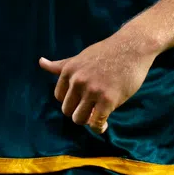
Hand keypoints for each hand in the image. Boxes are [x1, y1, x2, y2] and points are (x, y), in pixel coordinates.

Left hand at [38, 28, 159, 133]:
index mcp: (69, 70)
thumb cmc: (107, 52)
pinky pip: (96, 123)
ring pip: (79, 119)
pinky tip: (105, 123)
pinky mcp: (108, 100)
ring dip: (88, 121)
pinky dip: (99, 127)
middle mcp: (78, 81)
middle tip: (92, 108)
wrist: (132, 47)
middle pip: (67, 110)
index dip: (71, 101)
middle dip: (79, 112)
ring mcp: (92, 91)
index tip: (83, 99)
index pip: (59, 97)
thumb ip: (61, 65)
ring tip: (98, 115)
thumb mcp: (80, 56)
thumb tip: (40, 62)